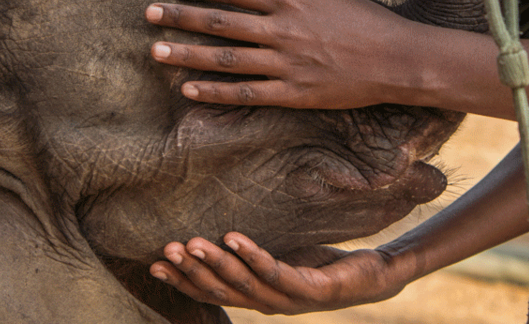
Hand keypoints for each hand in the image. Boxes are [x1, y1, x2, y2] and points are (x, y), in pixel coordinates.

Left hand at [146, 0, 427, 108]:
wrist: (399, 59)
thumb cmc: (366, 21)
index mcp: (291, 0)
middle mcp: (283, 30)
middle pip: (220, 22)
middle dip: (181, 17)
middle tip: (149, 14)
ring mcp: (287, 64)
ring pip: (226, 58)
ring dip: (187, 53)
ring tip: (155, 49)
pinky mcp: (294, 94)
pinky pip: (246, 93)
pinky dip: (215, 91)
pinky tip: (189, 90)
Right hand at [150, 233, 409, 314]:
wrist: (374, 276)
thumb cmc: (324, 263)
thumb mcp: (283, 256)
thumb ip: (253, 252)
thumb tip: (220, 225)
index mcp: (257, 297)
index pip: (212, 292)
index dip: (183, 282)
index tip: (154, 264)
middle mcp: (269, 303)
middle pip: (222, 290)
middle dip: (192, 271)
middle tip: (166, 250)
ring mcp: (290, 298)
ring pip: (245, 284)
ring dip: (216, 264)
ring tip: (192, 242)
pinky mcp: (313, 289)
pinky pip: (276, 272)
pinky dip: (253, 256)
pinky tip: (234, 237)